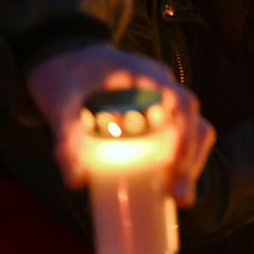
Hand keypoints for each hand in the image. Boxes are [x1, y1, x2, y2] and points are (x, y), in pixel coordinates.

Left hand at [25, 43, 215, 205]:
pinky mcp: (152, 116)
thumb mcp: (60, 105)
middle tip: (180, 196)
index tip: (172, 168)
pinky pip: (176, 137)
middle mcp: (162, 88)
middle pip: (195, 123)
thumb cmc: (62, 74)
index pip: (182, 103)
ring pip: (192, 131)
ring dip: (190, 164)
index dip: (185, 136)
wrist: (58, 56)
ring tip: (178, 196)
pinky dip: (177, 161)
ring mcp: (160, 102)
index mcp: (147, 76)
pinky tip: (166, 185)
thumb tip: (77, 182)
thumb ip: (67, 140)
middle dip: (192, 161)